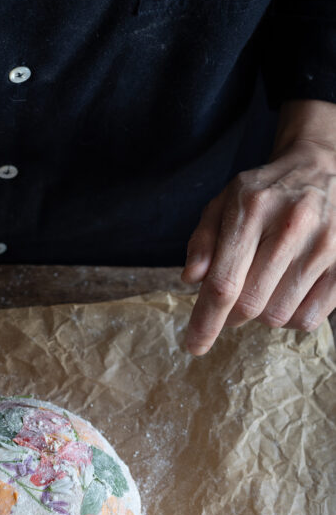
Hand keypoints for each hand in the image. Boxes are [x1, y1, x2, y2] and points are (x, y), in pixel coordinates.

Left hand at [182, 100, 335, 354]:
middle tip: (232, 302)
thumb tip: (192, 279)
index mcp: (253, 208)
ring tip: (265, 286)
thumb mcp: (224, 204)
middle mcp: (292, 225)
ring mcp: (325, 245)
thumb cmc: (265, 194)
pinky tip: (287, 292)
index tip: (194, 345)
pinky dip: (290, 317)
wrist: (322, 169)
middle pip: (250, 305)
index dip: (206, 320)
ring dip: (262, 313)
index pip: (225, 282)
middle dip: (232, 315)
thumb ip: (203, 241)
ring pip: (278, 316)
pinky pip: (308, 318)